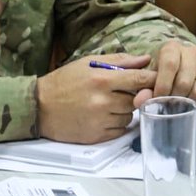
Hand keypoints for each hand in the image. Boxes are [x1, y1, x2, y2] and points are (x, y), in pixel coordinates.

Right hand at [37, 53, 156, 142]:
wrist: (38, 107)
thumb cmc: (64, 81)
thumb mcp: (88, 63)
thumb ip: (120, 60)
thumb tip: (146, 59)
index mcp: (102, 79)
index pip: (140, 79)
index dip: (152, 79)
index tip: (157, 78)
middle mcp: (102, 101)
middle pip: (137, 99)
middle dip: (135, 95)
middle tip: (124, 91)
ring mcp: (99, 120)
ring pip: (129, 116)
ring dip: (125, 110)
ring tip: (110, 103)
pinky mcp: (95, 136)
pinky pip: (119, 130)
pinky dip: (117, 124)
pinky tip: (105, 115)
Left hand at [134, 40, 195, 109]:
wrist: (183, 66)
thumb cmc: (164, 73)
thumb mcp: (151, 77)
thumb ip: (144, 88)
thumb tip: (140, 101)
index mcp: (172, 48)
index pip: (169, 64)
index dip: (163, 85)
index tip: (158, 99)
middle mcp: (192, 51)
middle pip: (184, 81)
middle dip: (175, 99)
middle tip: (169, 106)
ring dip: (189, 104)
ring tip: (182, 106)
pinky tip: (195, 104)